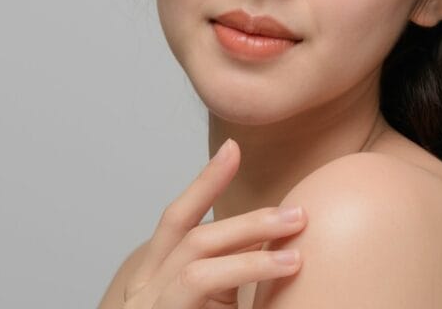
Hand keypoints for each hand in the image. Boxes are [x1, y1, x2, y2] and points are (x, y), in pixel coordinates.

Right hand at [122, 138, 306, 308]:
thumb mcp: (218, 303)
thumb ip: (232, 270)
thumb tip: (272, 236)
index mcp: (154, 280)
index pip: (176, 221)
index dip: (204, 182)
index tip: (233, 148)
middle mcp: (142, 289)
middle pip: (191, 232)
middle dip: (249, 218)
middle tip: (298, 213)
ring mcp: (145, 305)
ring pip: (197, 248)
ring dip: (252, 231)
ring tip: (297, 230)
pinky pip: (199, 279)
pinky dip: (246, 265)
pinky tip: (285, 264)